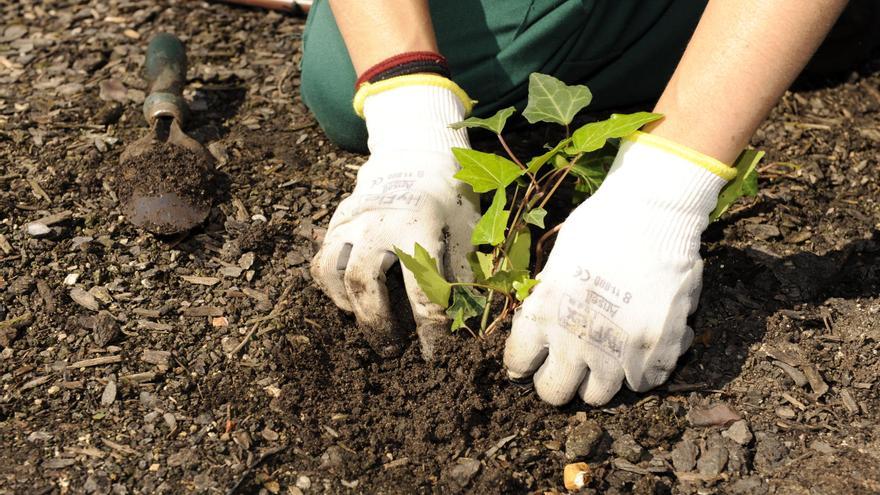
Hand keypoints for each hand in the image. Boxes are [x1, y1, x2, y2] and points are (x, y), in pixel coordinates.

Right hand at [311, 80, 478, 358]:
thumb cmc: (450, 202)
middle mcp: (379, 222)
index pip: (422, 289)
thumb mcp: (469, 231)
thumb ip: (467, 275)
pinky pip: (322, 262)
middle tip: (393, 349)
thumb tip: (469, 324)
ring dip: (349, 307)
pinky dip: (331, 288)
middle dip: (377, 323)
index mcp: (419, 226)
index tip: (434, 356)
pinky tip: (349, 303)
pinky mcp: (336, 222)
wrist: (417, 156)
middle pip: (364, 281)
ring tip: (369, 327)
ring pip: (334, 271)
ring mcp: (352, 221)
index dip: (429, 330)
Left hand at [503, 132, 734, 404]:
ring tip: (603, 359)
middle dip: (555, 381)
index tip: (528, 362)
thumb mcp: (557, 263)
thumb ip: (549, 302)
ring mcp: (618, 351)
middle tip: (564, 368)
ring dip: (598, 380)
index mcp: (543, 316)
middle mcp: (575, 342)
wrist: (654, 212)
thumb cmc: (601, 226)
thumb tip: (542, 326)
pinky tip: (640, 350)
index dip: (522, 363)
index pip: (517, 362)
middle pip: (553, 392)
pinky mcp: (657, 351)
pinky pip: (645, 384)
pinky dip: (643, 371)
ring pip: (598, 396)